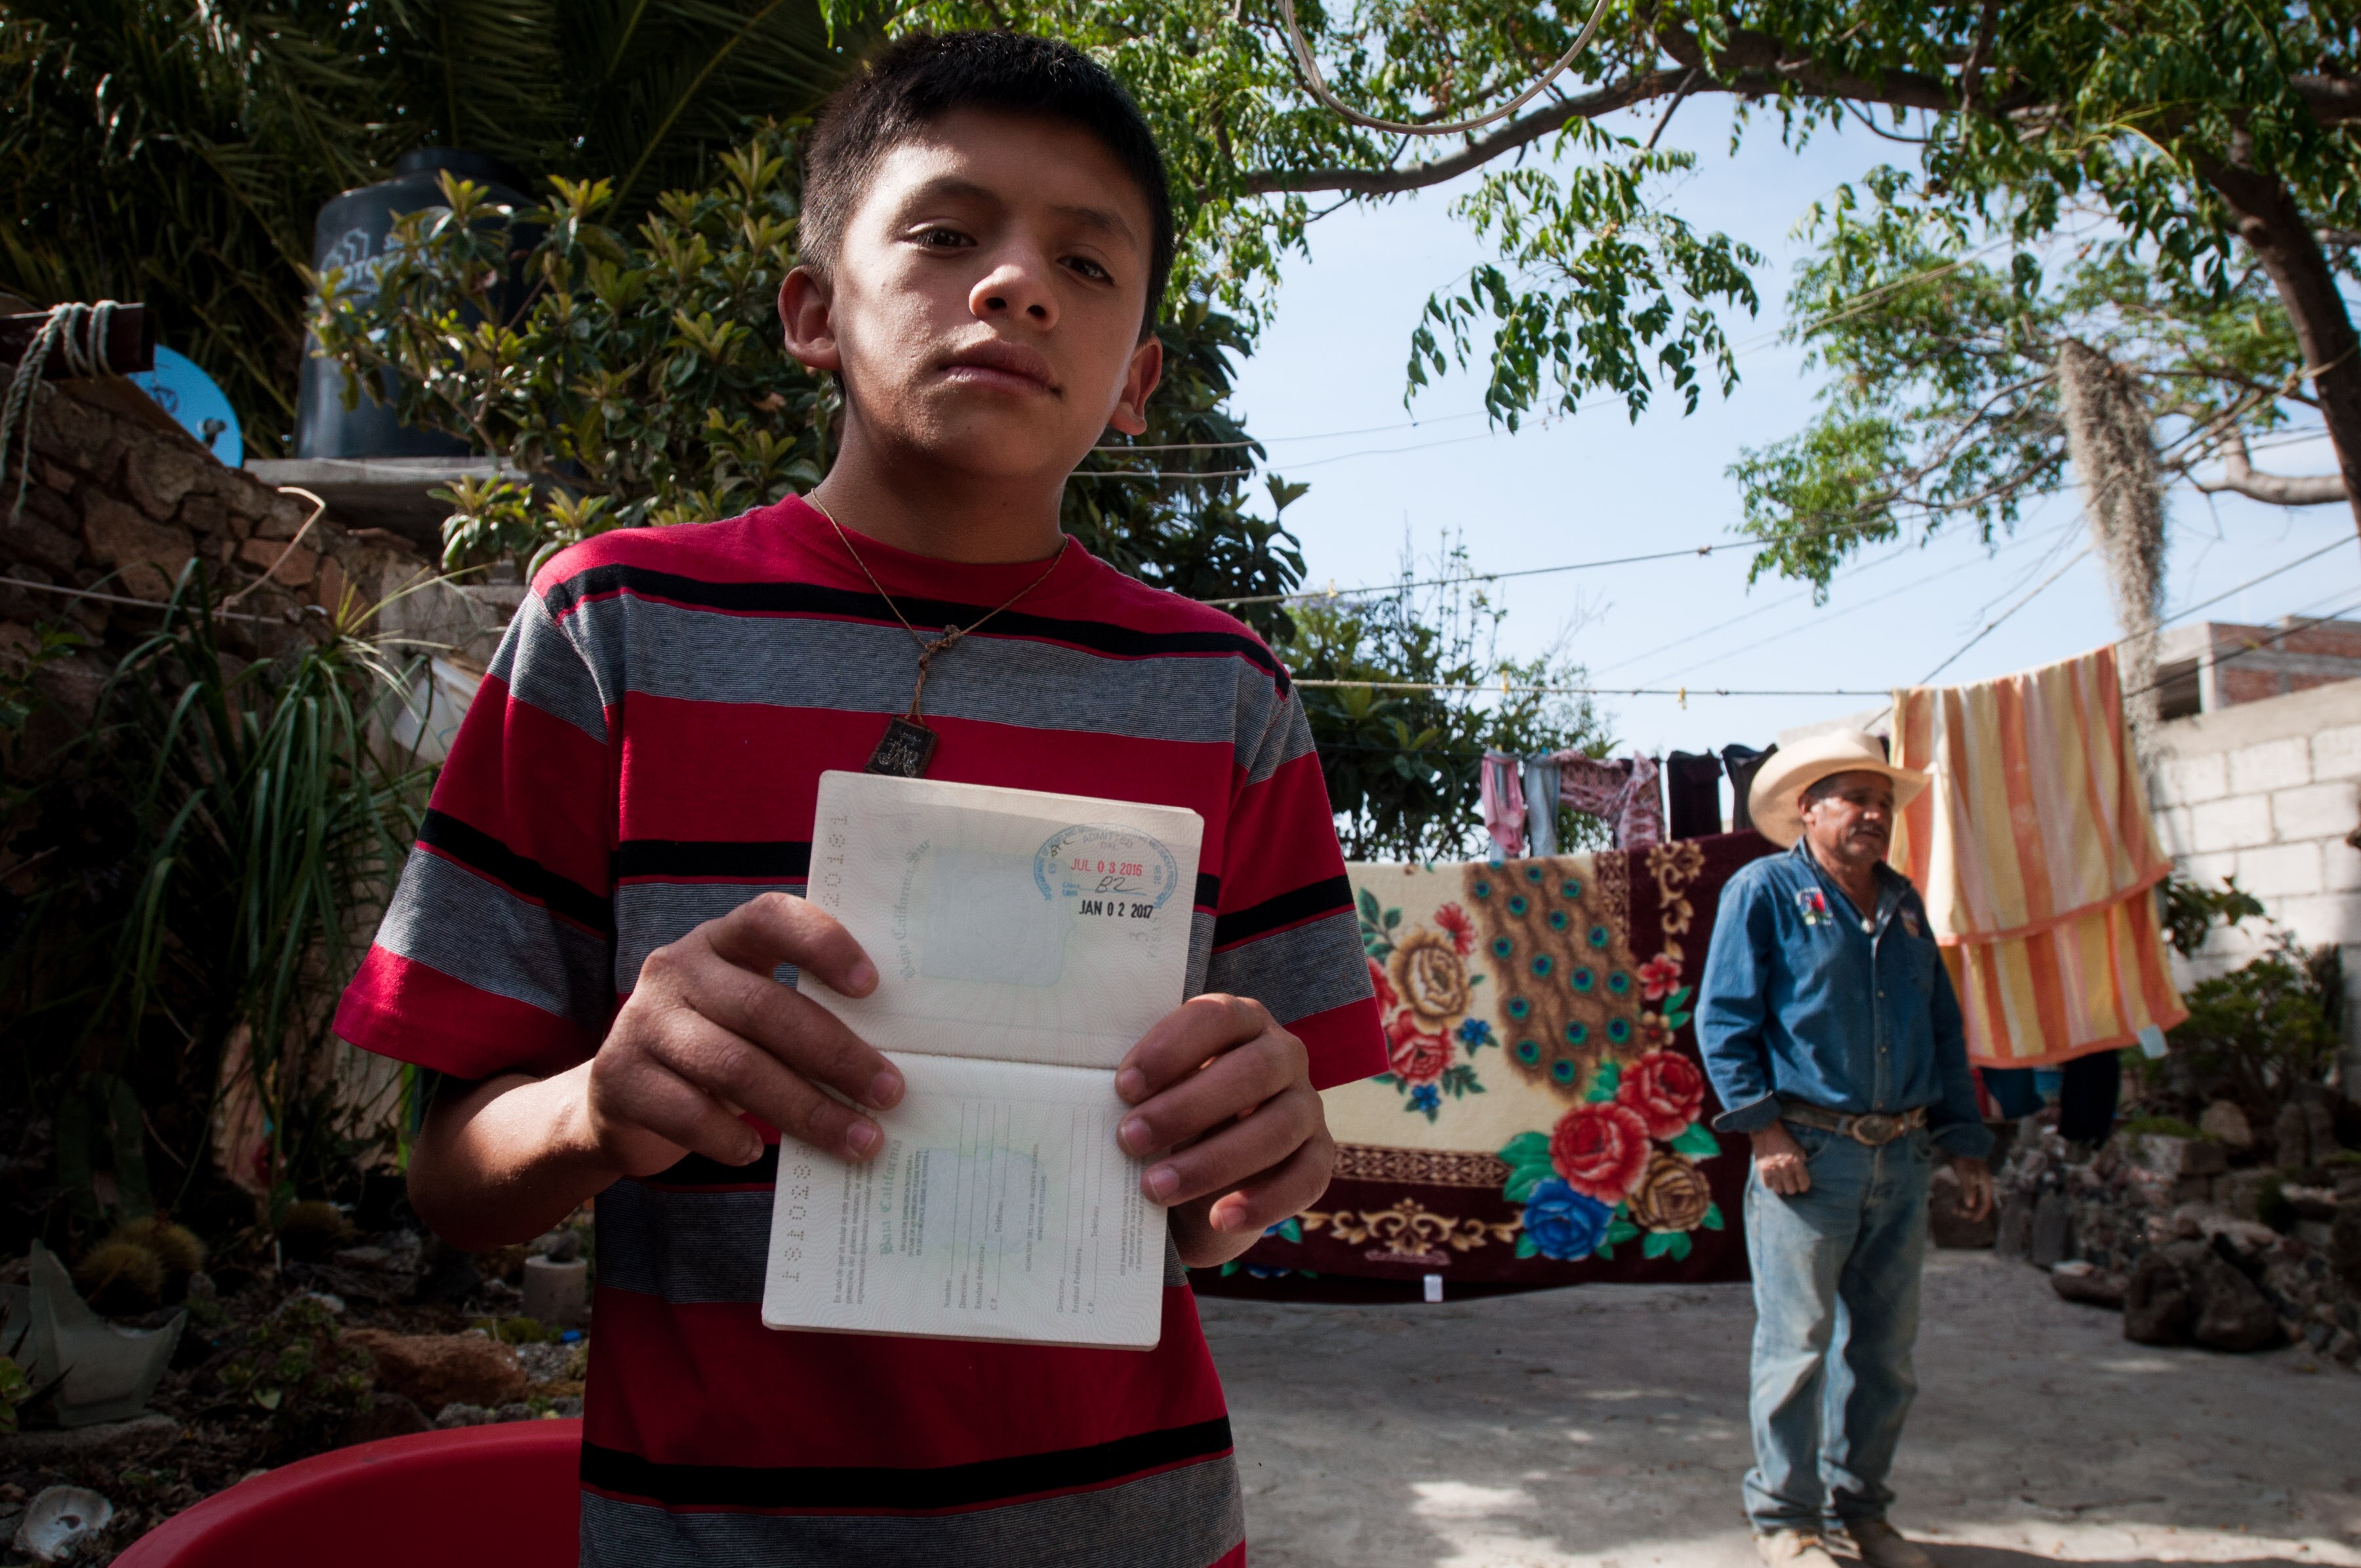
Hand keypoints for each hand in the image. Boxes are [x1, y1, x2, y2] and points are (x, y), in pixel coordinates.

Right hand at [584, 893, 903, 1176]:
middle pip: (764, 1007)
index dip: (821, 944)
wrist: (620, 1097)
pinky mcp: (620, 1078)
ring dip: (804, 1108)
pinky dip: (729, 1138)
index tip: (871, 986)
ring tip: (856, 1138)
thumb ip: (798, 1017)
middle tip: (888, 1092)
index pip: (770, 918)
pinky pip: (688, 1113)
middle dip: (835, 1054)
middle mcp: (678, 969)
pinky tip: (755, 1151)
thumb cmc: (716, 1048)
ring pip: (734, 1066)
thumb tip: (886, 1065)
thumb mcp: (749, 1015)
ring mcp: (643, 1021)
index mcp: (722, 940)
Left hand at [1115, 994, 1333, 1269]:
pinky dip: (1263, 1201)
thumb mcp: (1155, 1094)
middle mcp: (1283, 1055)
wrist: (1204, 1176)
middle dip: (1187, 1107)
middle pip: (1252, 1071)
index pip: (1216, 1018)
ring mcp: (1306, 1106)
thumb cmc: (1169, 1117)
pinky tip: (1219, 1217)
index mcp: (1241, 1021)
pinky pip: (1305, 1178)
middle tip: (1130, 1139)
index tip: (1124, 1086)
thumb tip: (1086, 1101)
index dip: (1171, 1048)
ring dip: (1213, 1161)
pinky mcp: (1318, 1157)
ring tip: (1155, 1188)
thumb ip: (1140, 1089)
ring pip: (1276, 1128)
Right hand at [1751, 1121, 1811, 1195]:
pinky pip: (1768, 1185)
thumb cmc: (1784, 1140)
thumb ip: (1801, 1162)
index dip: (1803, 1186)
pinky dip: (1771, 1183)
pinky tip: (1772, 1177)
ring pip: (1779, 1190)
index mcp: (1796, 1162)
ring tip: (1781, 1181)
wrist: (1766, 1131)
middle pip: (1791, 1190)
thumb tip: (1802, 1174)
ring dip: (1781, 1186)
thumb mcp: (1798, 1149)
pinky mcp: (1763, 1170)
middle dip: (1792, 1187)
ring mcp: (1773, 1170)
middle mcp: (1785, 1168)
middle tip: (1790, 1183)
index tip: (1801, 1186)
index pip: (1804, 1184)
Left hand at [1951, 1155, 1993, 1220]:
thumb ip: (1969, 1190)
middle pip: (1980, 1204)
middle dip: (1970, 1211)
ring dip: (1966, 1207)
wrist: (1961, 1146)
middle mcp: (1983, 1186)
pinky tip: (1955, 1203)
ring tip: (1954, 1209)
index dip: (1981, 1213)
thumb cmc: (1964, 1160)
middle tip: (1956, 1212)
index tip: (1973, 1220)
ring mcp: (1977, 1184)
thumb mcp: (1966, 1175)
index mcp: (1986, 1185)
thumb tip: (1970, 1205)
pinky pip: (1969, 1196)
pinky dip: (1963, 1201)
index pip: (1987, 1203)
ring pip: (1974, 1201)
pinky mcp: (1970, 1182)